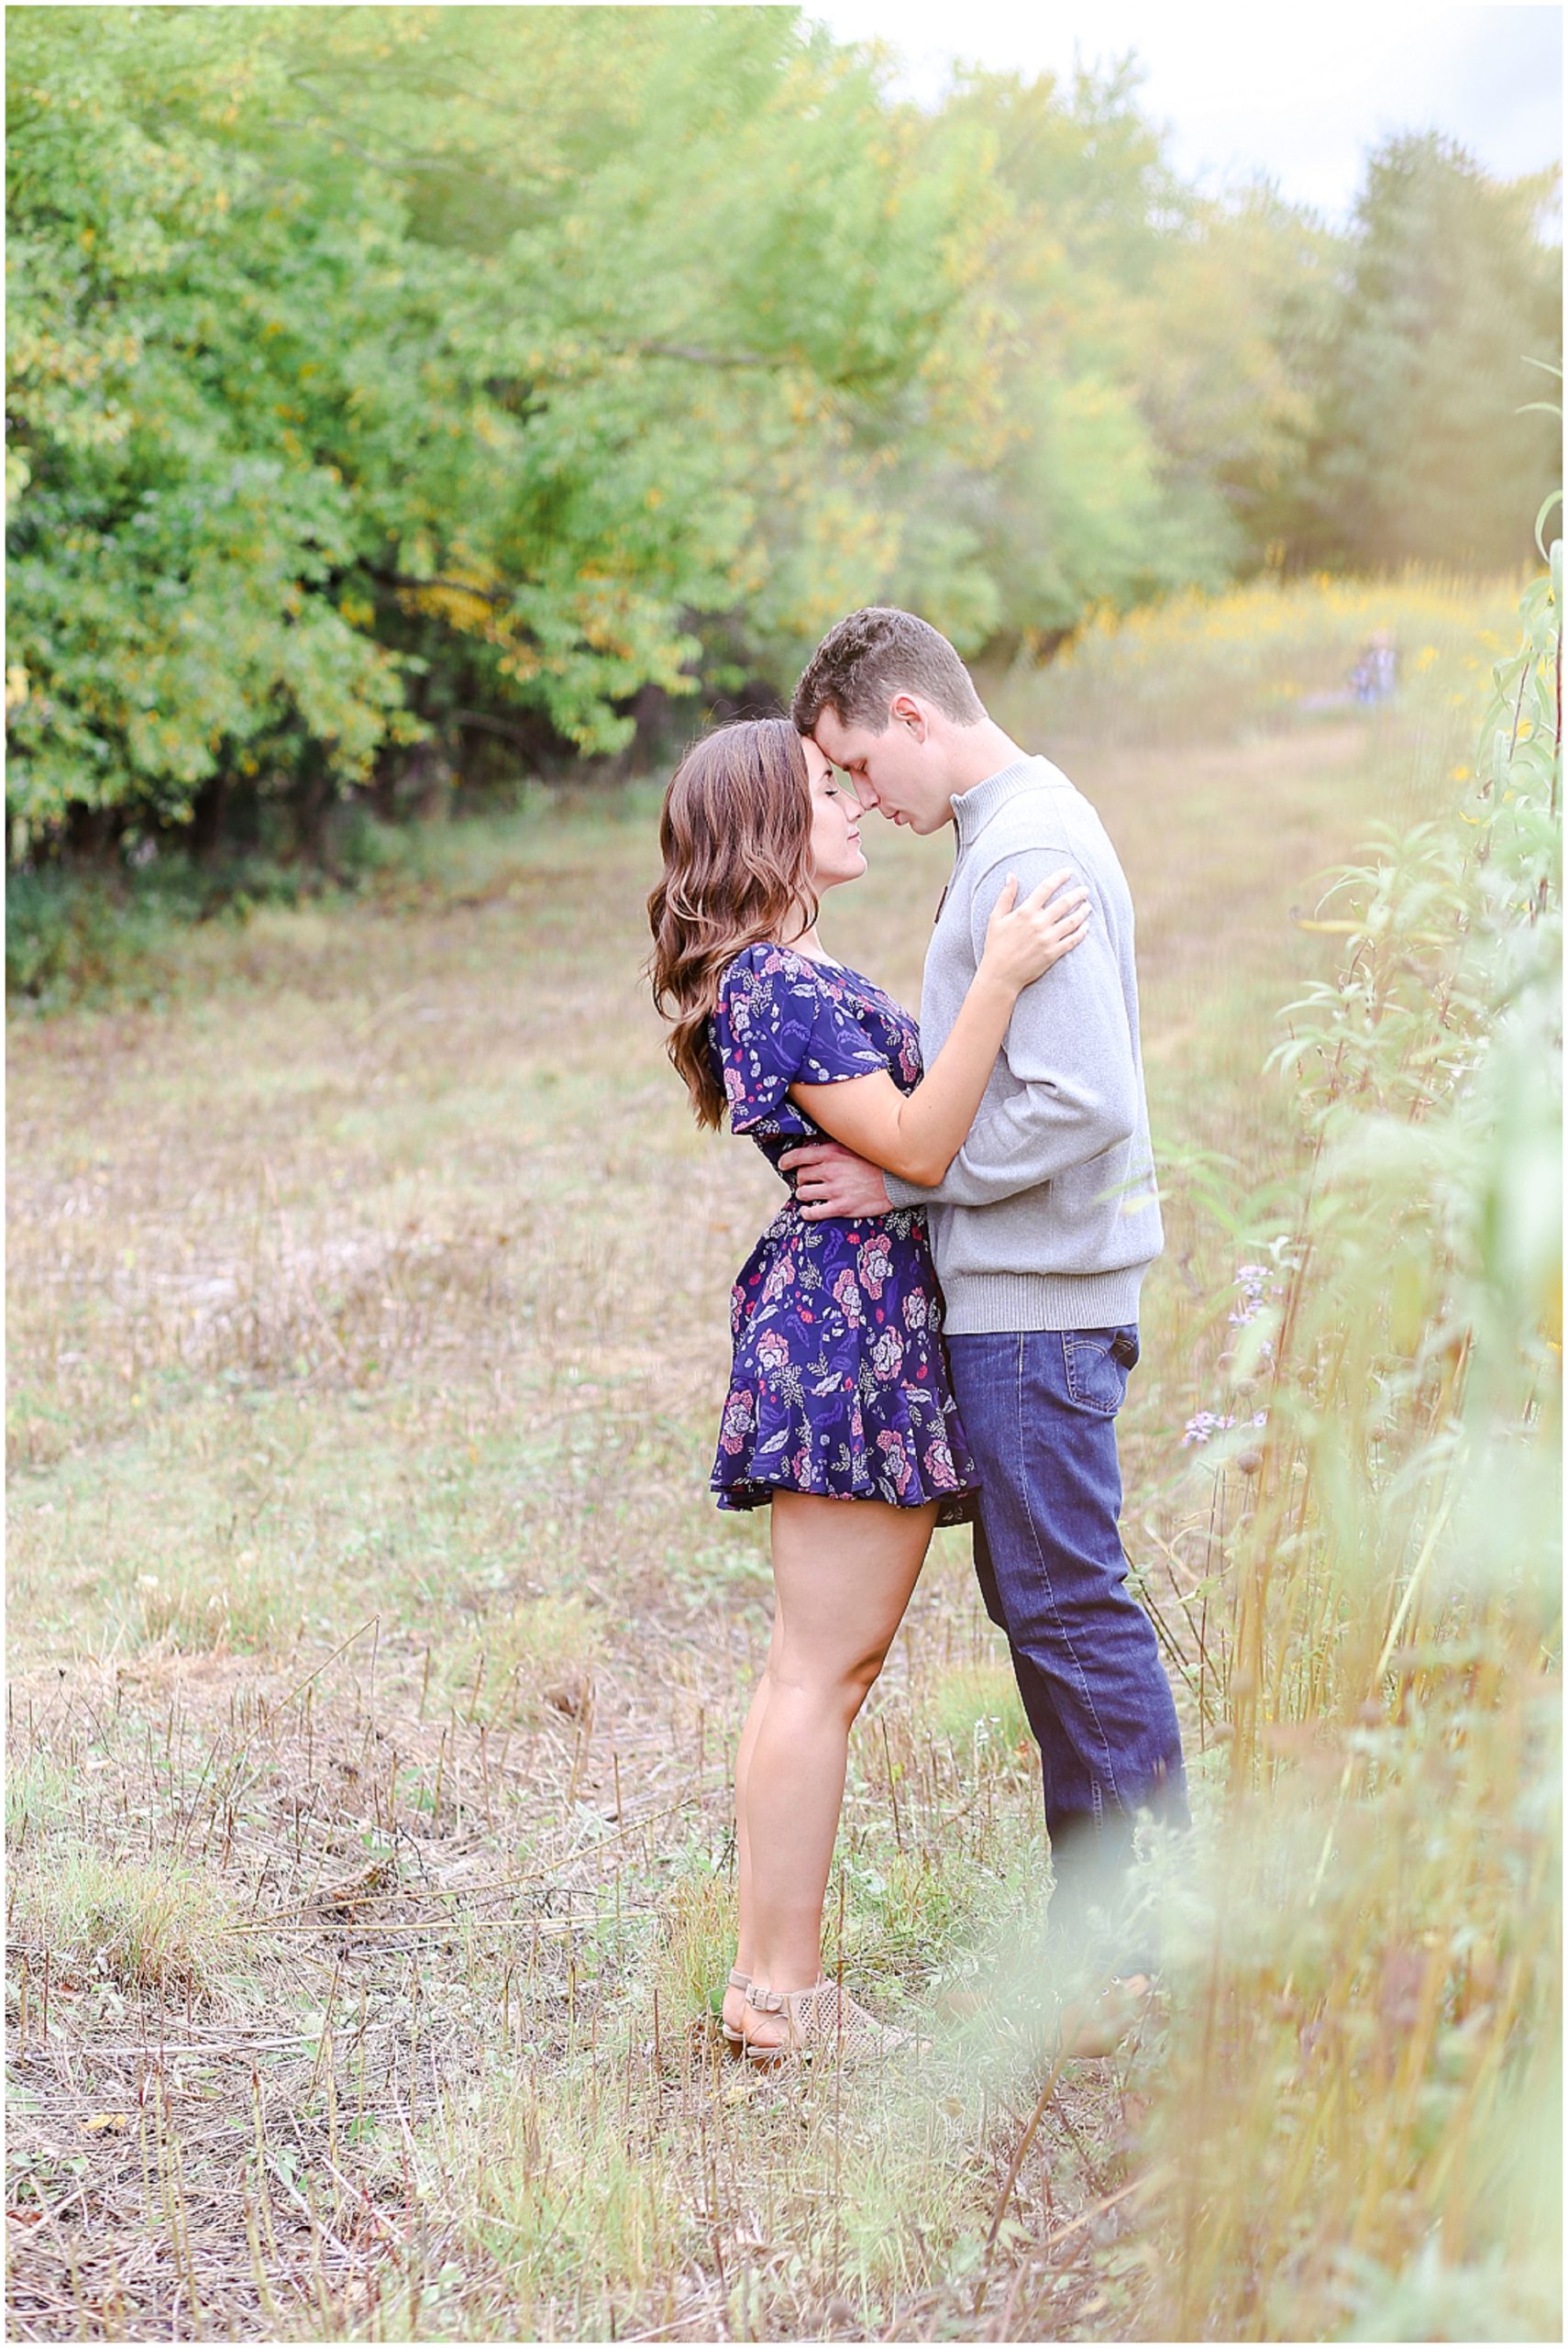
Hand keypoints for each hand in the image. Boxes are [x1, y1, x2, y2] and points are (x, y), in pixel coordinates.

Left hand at [778, 1140, 893, 1219]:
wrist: (897, 1182)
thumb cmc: (878, 1164)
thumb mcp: (855, 1148)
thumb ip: (836, 1148)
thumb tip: (818, 1146)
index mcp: (833, 1153)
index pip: (799, 1155)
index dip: (787, 1161)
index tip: (783, 1164)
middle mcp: (830, 1170)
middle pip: (801, 1176)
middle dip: (801, 1179)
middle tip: (807, 1182)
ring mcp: (835, 1190)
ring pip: (803, 1194)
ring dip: (804, 1195)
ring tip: (809, 1196)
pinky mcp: (842, 1207)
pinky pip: (813, 1213)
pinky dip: (807, 1213)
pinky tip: (809, 1211)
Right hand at [979, 868, 1090, 992]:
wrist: (1000, 975)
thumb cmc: (996, 946)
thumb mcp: (996, 918)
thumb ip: (1006, 896)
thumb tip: (1011, 875)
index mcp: (1025, 912)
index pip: (1046, 888)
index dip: (1059, 877)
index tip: (1069, 872)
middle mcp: (1038, 923)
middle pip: (1064, 903)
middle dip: (1077, 893)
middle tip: (1085, 889)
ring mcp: (1047, 939)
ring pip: (1072, 921)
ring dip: (1083, 911)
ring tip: (1088, 906)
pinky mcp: (1053, 953)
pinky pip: (1072, 940)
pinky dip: (1082, 932)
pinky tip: (1086, 926)